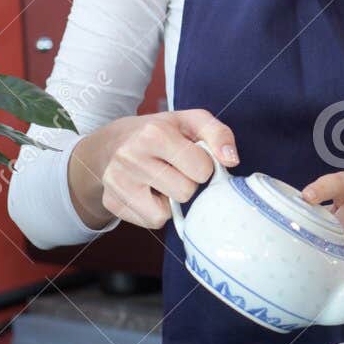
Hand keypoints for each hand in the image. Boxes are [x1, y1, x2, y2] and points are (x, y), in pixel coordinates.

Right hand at [71, 109, 238, 229]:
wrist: (112, 143)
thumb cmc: (159, 132)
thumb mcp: (190, 121)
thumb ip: (219, 134)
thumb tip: (232, 160)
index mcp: (154, 133)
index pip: (202, 169)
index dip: (202, 164)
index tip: (189, 156)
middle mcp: (131, 157)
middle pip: (185, 192)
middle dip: (186, 182)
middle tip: (173, 168)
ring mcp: (118, 182)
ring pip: (166, 212)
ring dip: (170, 200)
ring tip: (160, 179)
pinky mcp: (112, 203)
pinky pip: (151, 222)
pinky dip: (155, 211)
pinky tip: (147, 192)